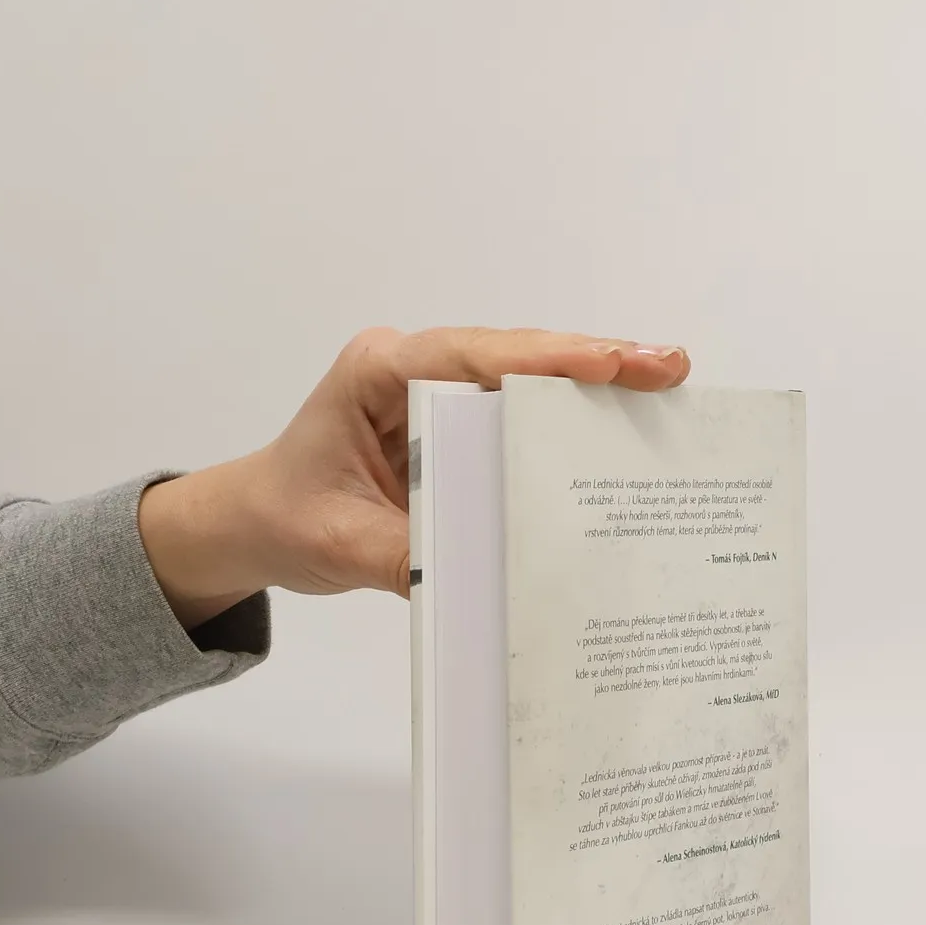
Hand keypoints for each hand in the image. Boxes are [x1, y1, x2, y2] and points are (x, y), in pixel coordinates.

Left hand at [137, 326, 689, 626]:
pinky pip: (518, 407)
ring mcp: (437, 386)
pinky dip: (570, 412)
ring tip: (665, 382)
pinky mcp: (455, 416)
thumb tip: (494, 570)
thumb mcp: (342, 544)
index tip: (612, 364)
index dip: (547, 359)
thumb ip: (412, 552)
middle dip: (594, 360)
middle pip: (515, 354)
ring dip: (594, 381)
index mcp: (377, 373)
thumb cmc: (287, 520)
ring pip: (526, 373)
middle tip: (669, 366)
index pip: (472, 356)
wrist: (256, 524)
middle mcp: (413, 367)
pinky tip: (623, 422)